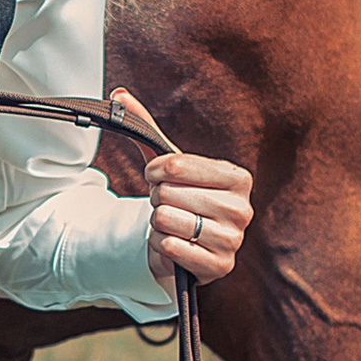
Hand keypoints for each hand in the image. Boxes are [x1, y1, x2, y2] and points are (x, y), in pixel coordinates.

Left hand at [126, 116, 254, 288]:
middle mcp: (242, 209)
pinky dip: (160, 245)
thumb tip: (118, 94)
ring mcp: (233, 240)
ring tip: (172, 224)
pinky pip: (169, 247)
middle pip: (168, 193)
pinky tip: (173, 243)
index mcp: (238, 178)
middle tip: (169, 204)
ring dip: (158, 223)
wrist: (185, 243)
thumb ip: (146, 127)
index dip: (155, 172)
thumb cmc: (180, 196)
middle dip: (158, 198)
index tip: (157, 177)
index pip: (175, 165)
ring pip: (165, 219)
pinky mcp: (219, 266)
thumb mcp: (169, 164)